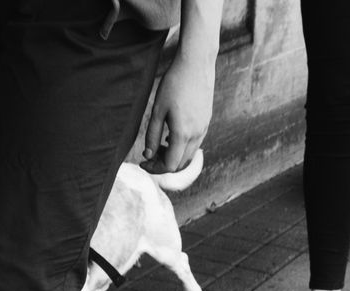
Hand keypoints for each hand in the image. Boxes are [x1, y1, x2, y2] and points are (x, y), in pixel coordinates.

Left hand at [141, 54, 213, 174]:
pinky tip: (171, 135)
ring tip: (159, 143)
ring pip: (189, 154)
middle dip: (163, 164)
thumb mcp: (157, 110)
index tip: (142, 162)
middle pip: (180, 164)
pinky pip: (195, 143)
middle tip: (148, 154)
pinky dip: (182, 146)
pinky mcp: (207, 121)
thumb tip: (147, 155)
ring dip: (173, 155)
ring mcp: (204, 128)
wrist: (197, 63)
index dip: (154, 168)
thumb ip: (152, 135)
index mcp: (183, 134)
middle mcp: (197, 134)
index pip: (170, 165)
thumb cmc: (174, 84)